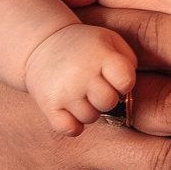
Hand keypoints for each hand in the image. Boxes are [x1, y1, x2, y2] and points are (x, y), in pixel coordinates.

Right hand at [23, 23, 138, 134]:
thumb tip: (129, 88)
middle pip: (108, 103)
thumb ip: (129, 60)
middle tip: (95, 87)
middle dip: (105, 97)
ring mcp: (64, 90)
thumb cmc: (84, 46)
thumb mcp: (110, 40)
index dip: (123, 82)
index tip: (112, 77)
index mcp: (100, 55)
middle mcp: (81, 73)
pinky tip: (71, 110)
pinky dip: (72, 125)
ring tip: (81, 94)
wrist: (41, 45)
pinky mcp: (49, 105)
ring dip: (88, 109)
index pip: (126, 82)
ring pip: (90, 118)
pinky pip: (70, 129)